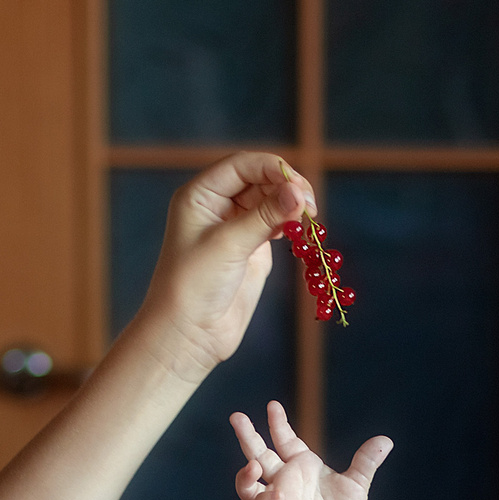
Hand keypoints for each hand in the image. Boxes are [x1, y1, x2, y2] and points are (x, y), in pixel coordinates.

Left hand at [131, 154, 314, 383]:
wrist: (188, 334)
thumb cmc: (194, 285)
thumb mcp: (229, 245)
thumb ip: (265, 216)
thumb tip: (298, 192)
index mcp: (201, 195)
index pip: (242, 165)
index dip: (272, 168)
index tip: (298, 185)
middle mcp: (217, 205)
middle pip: (261, 180)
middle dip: (287, 187)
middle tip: (310, 206)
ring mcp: (236, 226)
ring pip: (272, 201)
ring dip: (292, 205)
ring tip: (309, 220)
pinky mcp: (251, 248)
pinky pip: (277, 225)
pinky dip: (292, 224)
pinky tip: (301, 232)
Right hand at [232, 401, 391, 499]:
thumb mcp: (358, 481)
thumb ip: (366, 461)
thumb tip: (386, 441)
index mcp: (301, 464)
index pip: (283, 438)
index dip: (277, 423)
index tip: (273, 405)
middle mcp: (286, 478)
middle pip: (258, 453)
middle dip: (247, 436)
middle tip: (236, 417)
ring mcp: (280, 497)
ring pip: (251, 483)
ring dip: (245, 475)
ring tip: (251, 465)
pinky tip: (277, 494)